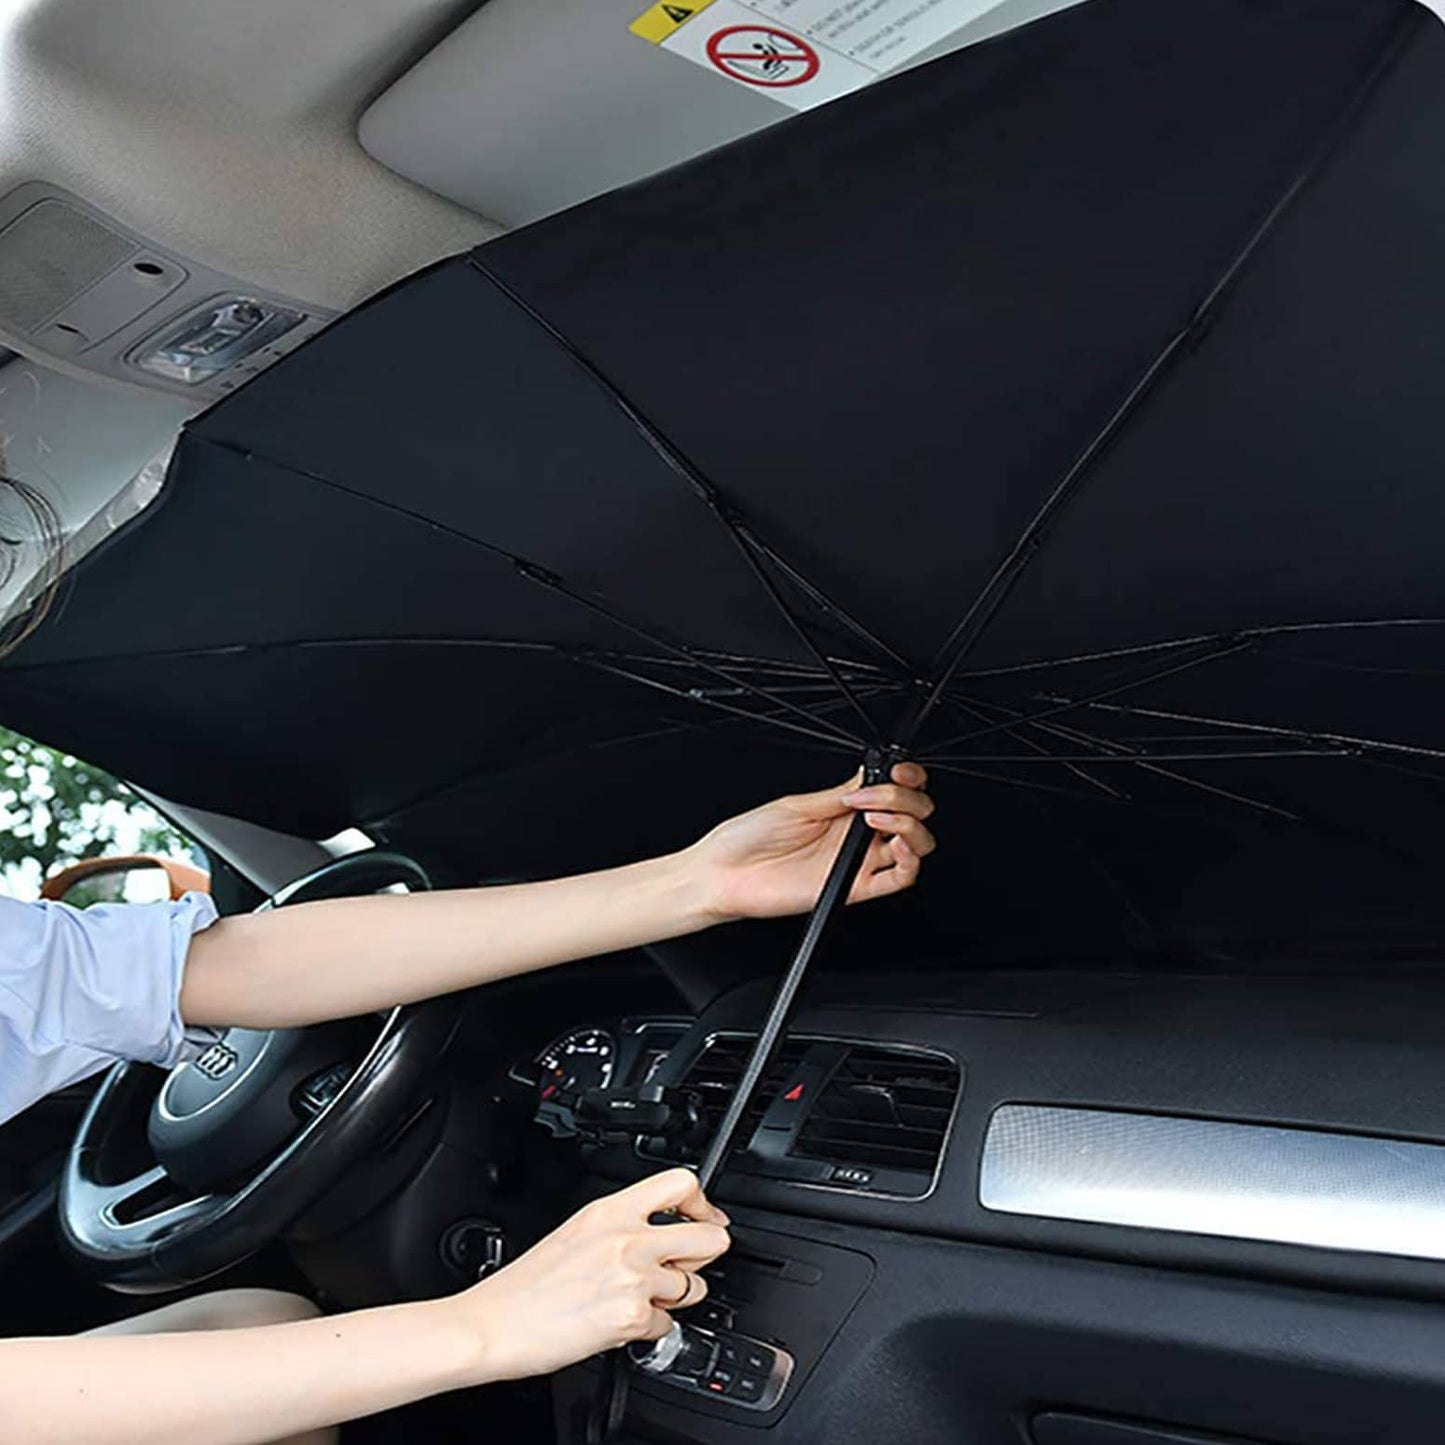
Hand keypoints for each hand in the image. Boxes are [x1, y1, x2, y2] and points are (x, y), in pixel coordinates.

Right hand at [443, 1168, 729, 1382]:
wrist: (494, 1325)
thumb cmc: (525, 1286)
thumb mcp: (576, 1232)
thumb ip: (621, 1226)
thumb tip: (660, 1232)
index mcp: (610, 1210)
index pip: (681, 1183)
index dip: (703, 1205)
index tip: (705, 1220)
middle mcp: (627, 1238)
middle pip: (710, 1237)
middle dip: (701, 1257)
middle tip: (683, 1268)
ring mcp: (633, 1278)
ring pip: (694, 1287)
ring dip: (674, 1298)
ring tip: (639, 1300)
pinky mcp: (632, 1317)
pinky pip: (668, 1325)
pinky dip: (650, 1330)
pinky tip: (621, 1323)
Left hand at [686, 762, 935, 922]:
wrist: (724, 875)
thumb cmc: (746, 839)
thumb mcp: (795, 805)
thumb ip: (837, 794)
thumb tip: (869, 775)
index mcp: (842, 810)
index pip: (892, 792)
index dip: (906, 779)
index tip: (897, 772)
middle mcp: (854, 836)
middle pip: (912, 815)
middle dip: (906, 799)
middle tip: (875, 798)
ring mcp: (856, 862)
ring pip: (915, 845)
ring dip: (909, 826)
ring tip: (877, 820)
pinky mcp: (854, 889)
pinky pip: (899, 879)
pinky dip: (909, 861)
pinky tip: (894, 846)